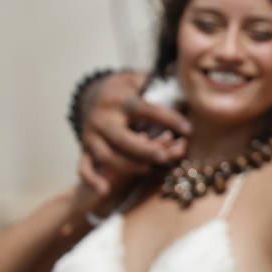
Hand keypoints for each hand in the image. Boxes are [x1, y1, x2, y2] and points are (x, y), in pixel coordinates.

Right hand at [79, 71, 189, 194]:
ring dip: (127, 165)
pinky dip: (92, 179)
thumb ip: (158, 85)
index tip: (188, 129)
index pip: (145, 110)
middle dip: (144, 149)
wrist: (91, 94)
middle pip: (122, 138)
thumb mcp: (139, 81)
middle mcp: (102, 118)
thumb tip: (182, 85)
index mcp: (119, 99)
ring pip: (106, 155)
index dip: (168, 119)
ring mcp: (90, 135)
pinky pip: (83, 166)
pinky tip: (105, 190)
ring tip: (148, 169)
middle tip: (165, 157)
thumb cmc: (127, 90)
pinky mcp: (84, 148)